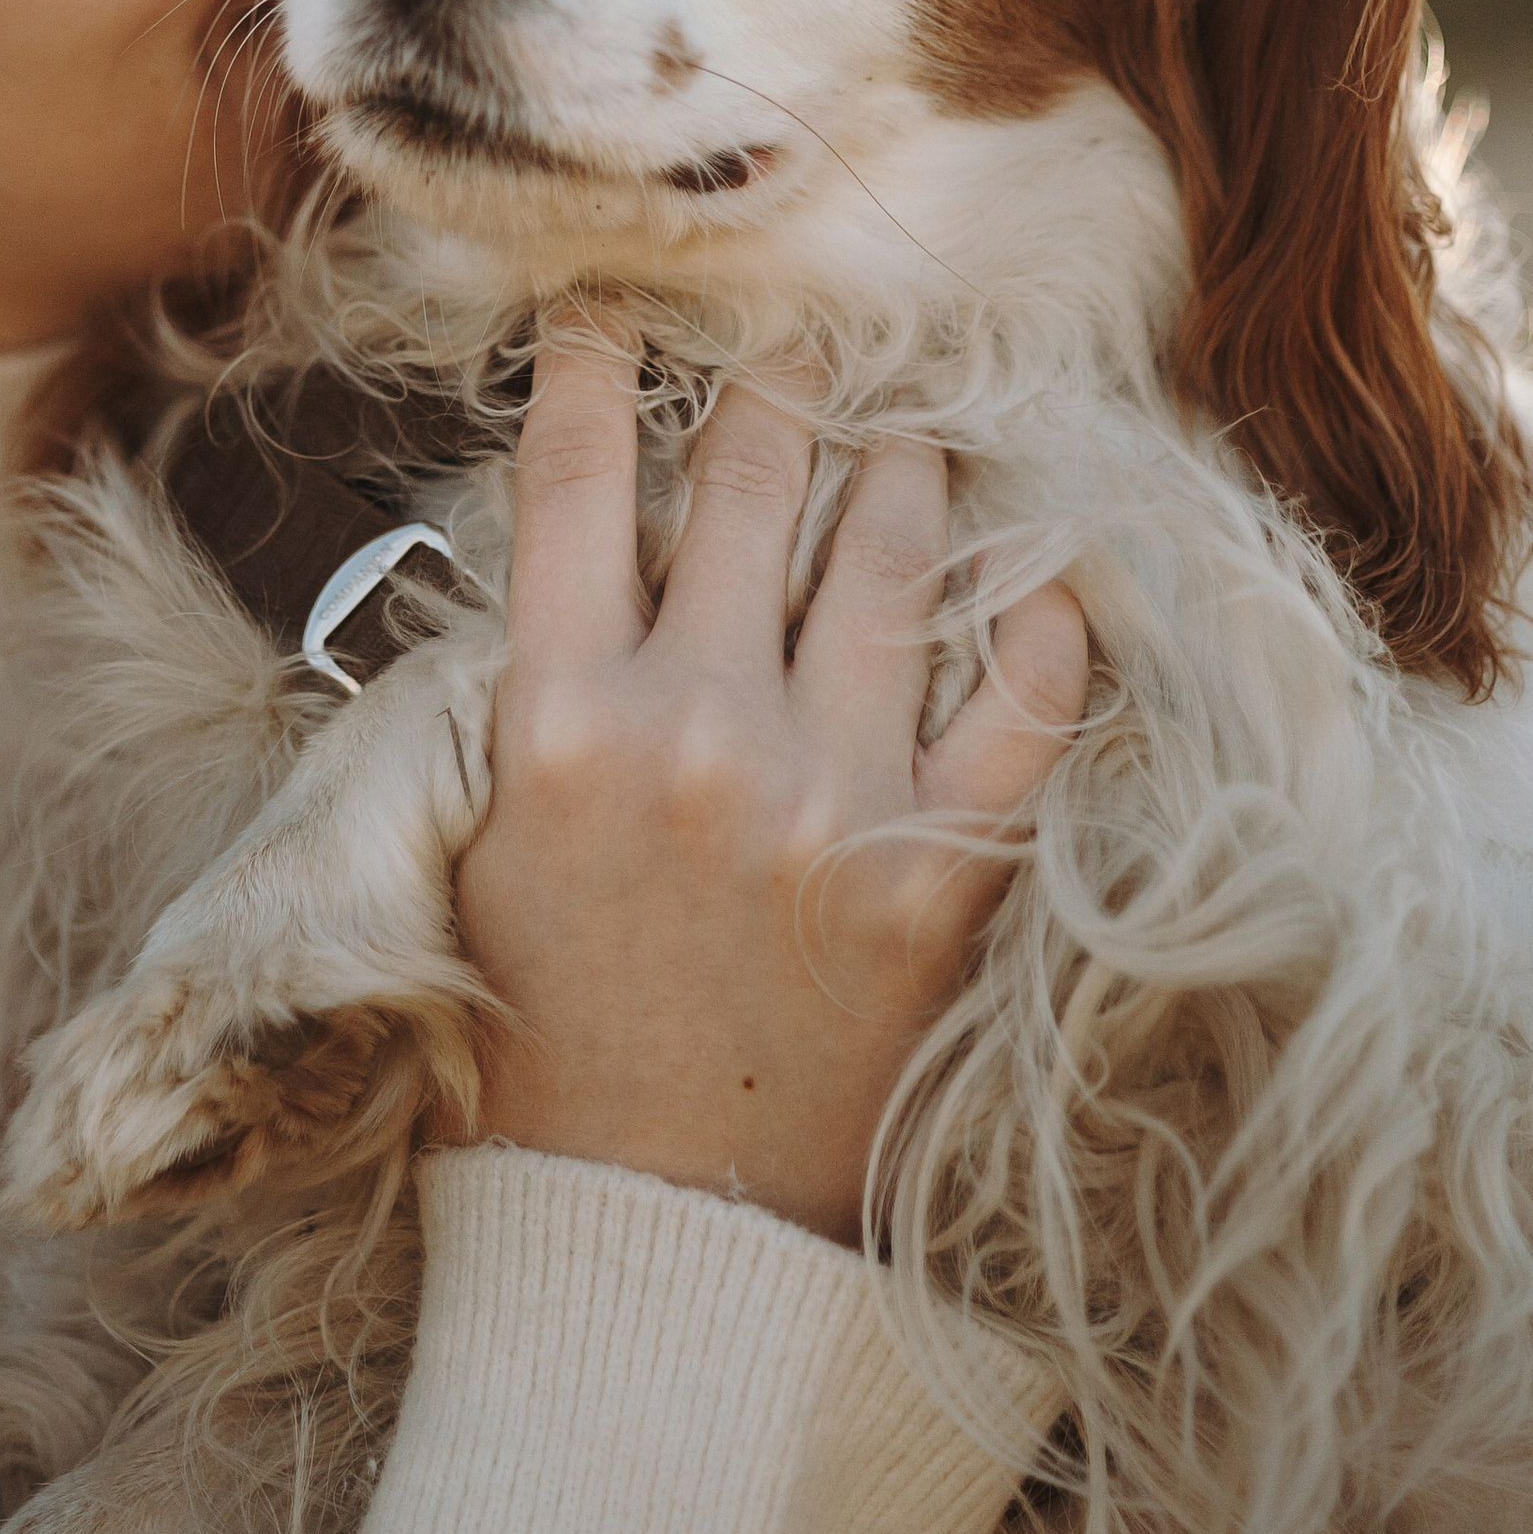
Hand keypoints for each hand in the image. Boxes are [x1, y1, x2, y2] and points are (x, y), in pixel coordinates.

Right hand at [455, 334, 1088, 1243]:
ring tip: (916, 435)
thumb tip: (593, 537)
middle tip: (804, 343)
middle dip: (778, 386)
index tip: (611, 305)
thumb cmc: (545, 1032)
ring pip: (895, 549)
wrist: (648, 1228)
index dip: (592, 365)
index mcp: (560, 718)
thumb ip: (534, 682)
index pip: (573, 479)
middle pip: (753, 477)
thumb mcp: (486, 836)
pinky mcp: (936, 870)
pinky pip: (1022, 697)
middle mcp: (696, 730)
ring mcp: (827, 794)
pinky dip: (1043, 619)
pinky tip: (1046, 574)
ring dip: (908, 465)